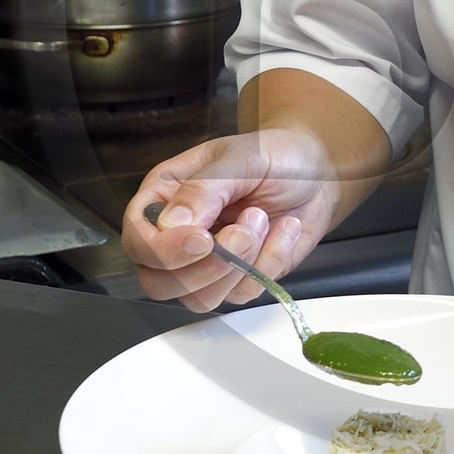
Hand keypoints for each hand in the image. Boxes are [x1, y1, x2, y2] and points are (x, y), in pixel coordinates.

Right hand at [121, 127, 339, 312]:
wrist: (315, 174)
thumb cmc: (272, 155)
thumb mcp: (238, 159)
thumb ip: (203, 189)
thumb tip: (171, 225)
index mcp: (164, 197)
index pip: (138, 240)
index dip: (164, 250)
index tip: (203, 240)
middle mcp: (177, 234)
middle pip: (158, 282)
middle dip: (204, 268)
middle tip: (243, 232)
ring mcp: (205, 262)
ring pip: (198, 298)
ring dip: (239, 265)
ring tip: (261, 220)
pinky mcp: (236, 279)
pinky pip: (241, 295)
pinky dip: (267, 266)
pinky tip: (281, 231)